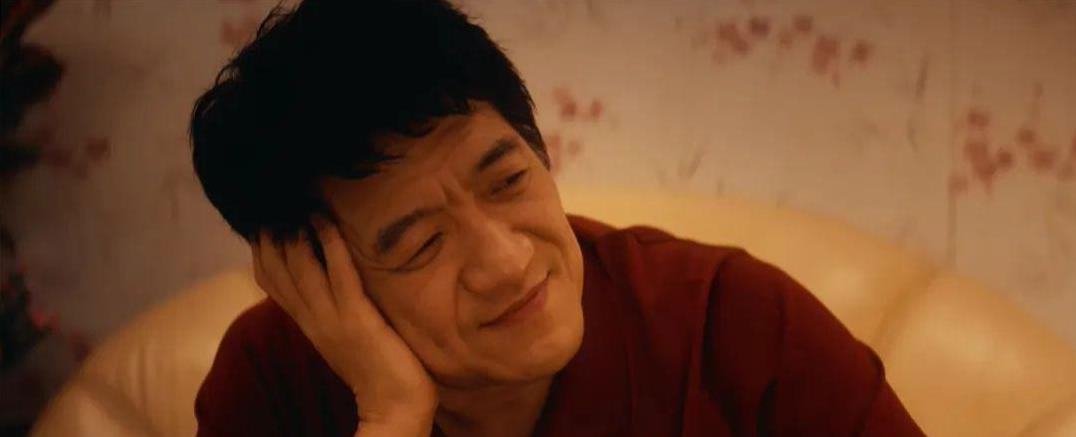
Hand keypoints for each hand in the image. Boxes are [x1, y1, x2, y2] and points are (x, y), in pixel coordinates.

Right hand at [252, 215, 436, 434]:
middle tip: (277, 198)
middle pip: (277, 268)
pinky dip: (331, 246)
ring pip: (301, 268)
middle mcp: (311, 317)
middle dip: (272, 231)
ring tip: (299, 200)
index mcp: (306, 321)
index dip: (262, 246)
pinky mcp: (357, 319)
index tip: (264, 216)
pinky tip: (327, 221)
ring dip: (297, 231)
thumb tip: (323, 273)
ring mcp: (332, 318)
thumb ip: (328, 305)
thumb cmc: (376, 364)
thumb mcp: (341, 330)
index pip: (268, 279)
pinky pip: (339, 276)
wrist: (395, 404)